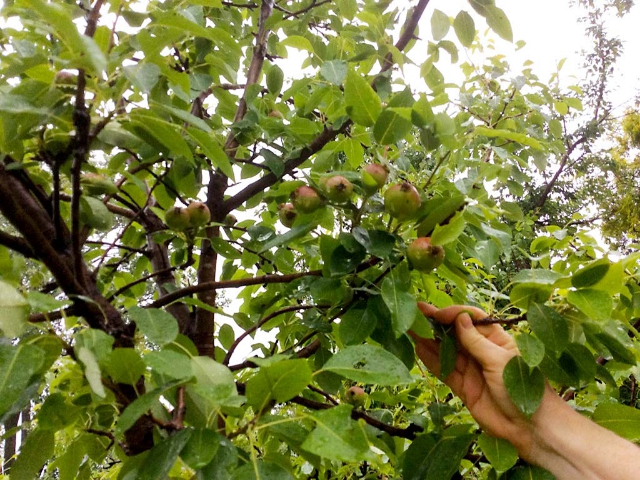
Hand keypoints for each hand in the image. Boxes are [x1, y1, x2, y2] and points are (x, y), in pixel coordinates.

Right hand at [411, 302, 542, 456]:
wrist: (530, 428)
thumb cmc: (523, 389)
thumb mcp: (499, 361)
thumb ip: (476, 341)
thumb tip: (459, 318)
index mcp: (496, 339)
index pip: (471, 319)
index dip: (453, 314)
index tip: (437, 313)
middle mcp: (481, 351)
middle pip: (455, 333)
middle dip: (436, 323)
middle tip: (416, 312)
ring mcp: (471, 369)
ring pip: (446, 351)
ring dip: (429, 340)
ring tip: (411, 329)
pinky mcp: (463, 387)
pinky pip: (443, 370)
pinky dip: (431, 360)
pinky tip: (418, 348)